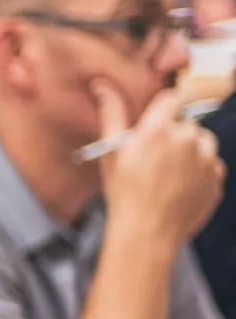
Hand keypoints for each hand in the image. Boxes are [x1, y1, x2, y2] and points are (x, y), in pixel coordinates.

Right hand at [93, 80, 223, 246]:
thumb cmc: (123, 192)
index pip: (172, 99)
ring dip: (191, 152)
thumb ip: (111, 113)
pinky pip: (212, 166)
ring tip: (169, 176)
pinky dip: (200, 173)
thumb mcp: (111, 152)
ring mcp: (206, 160)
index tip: (155, 127)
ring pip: (203, 144)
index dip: (163, 112)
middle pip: (187, 124)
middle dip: (175, 136)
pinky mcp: (217, 178)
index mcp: (160, 129)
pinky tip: (180, 188)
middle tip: (156, 161)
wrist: (146, 233)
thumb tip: (101, 85)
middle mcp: (187, 139)